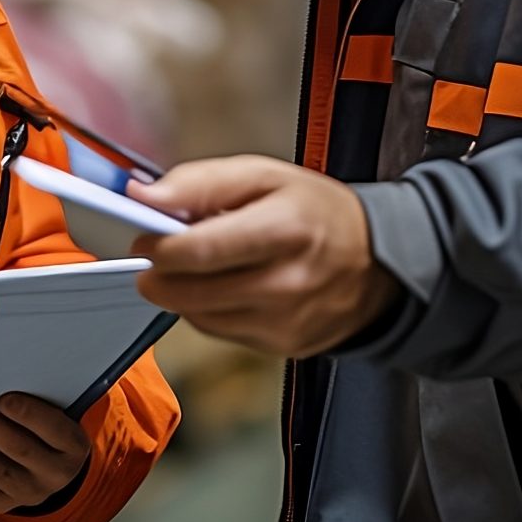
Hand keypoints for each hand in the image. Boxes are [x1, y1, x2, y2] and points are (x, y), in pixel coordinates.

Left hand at [0, 392, 89, 513]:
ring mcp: (28, 493)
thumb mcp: (56, 410)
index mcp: (73, 445)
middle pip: (17, 448)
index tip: (4, 398)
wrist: (51, 471)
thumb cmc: (45, 427)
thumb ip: (37, 394)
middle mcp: (55, 474)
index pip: (55, 428)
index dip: (30, 414)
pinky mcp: (1, 505)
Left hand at [129, 155, 398, 358]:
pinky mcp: (283, 346)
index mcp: (285, 229)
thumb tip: (145, 194)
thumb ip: (201, 182)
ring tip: (191, 266)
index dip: (159, 247)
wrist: (378, 263)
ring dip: (180, 293)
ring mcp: (285, 321)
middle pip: (192, 291)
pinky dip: (206, 310)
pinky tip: (219, 287)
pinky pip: (220, 332)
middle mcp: (287, 282)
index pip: (200, 251)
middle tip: (154, 255)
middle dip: (159, 274)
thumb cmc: (318, 213)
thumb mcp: (266, 175)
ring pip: (200, 316)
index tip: (143, 237)